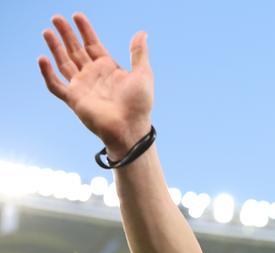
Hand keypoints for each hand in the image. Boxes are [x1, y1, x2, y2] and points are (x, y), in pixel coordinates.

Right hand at [38, 13, 152, 158]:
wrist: (130, 127)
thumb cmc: (139, 104)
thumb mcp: (143, 74)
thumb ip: (139, 53)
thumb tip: (141, 33)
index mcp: (108, 69)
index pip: (93, 45)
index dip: (85, 30)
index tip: (77, 16)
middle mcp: (93, 76)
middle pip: (76, 50)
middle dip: (66, 34)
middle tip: (56, 17)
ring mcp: (82, 87)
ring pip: (64, 63)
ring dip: (55, 48)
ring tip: (47, 31)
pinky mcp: (74, 99)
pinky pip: (56, 85)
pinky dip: (47, 73)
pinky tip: (43, 59)